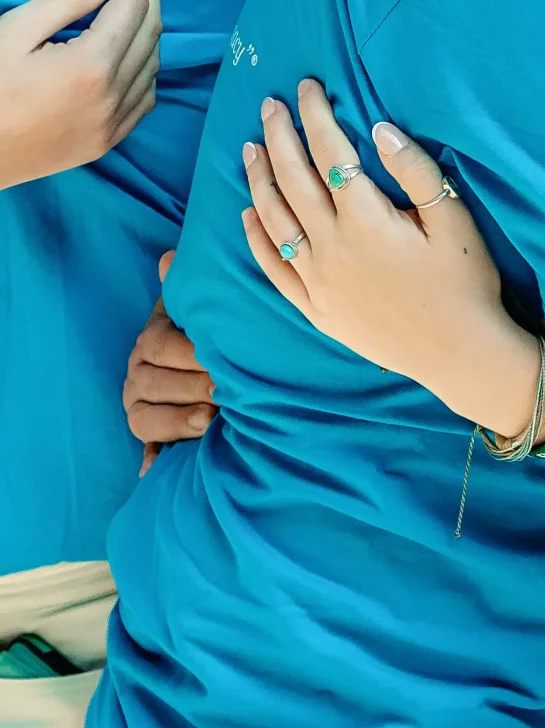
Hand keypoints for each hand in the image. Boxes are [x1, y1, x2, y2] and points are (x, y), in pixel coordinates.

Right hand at [0, 0, 160, 188]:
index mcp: (92, 66)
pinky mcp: (105, 143)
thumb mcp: (15, 31)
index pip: (131, 4)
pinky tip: (136, 49)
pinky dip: (146, 66)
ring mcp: (112, 125)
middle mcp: (113, 97)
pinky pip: (144, 98)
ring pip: (152, 64)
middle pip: (149, 30)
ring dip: (149, 25)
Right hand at [125, 258, 214, 471]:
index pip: (161, 345)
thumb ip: (186, 287)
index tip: (219, 359)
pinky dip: (151, 458)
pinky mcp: (148, 434)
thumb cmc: (212, 332)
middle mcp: (137, 373)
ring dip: (178, 421)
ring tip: (210, 420)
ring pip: (146, 417)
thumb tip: (169, 258)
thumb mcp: (200, 308)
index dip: (190, 353)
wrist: (215, 361)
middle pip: (154, 383)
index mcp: (151, 341)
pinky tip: (156, 469)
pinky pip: (145, 448)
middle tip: (224, 391)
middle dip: (191, 387)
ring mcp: (139, 405)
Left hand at [240, 82, 537, 432]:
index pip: (330, 154)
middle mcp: (333, 247)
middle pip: (294, 180)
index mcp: (367, 220)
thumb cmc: (465, 282)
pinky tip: (247, 214)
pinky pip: (273, 267)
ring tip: (249, 148)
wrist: (459, 353)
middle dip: (279, 136)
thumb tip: (379, 129)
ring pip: (275, 219)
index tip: (306, 87)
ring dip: (259, 179)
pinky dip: (257, 237)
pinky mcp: (314, 307)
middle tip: (268, 104)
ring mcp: (318, 280)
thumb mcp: (453, 220)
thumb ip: (415, 171)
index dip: (315, 116)